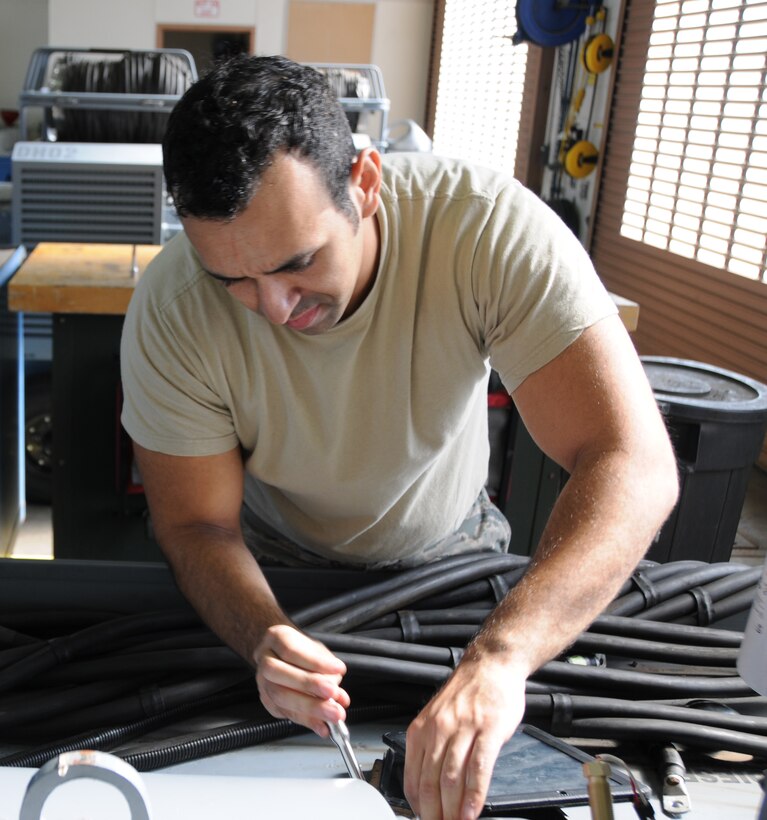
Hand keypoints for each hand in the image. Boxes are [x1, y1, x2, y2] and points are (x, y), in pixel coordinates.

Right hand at [254, 624, 350, 735]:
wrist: (280, 655)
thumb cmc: (301, 650)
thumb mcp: (317, 650)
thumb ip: (326, 669)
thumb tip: (337, 694)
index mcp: (276, 638)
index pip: (291, 650)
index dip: (315, 662)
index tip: (339, 670)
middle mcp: (264, 659)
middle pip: (279, 674)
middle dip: (309, 686)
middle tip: (333, 694)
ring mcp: (262, 682)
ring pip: (280, 697)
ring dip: (310, 708)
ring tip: (333, 714)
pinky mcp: (268, 702)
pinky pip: (285, 714)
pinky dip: (307, 721)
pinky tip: (323, 726)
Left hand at [403, 656, 525, 819]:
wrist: (490, 665)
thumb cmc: (466, 692)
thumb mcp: (437, 716)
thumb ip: (431, 747)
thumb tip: (427, 785)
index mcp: (422, 728)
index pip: (413, 777)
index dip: (416, 806)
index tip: (422, 819)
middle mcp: (439, 728)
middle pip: (431, 783)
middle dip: (434, 814)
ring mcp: (463, 728)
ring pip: (452, 779)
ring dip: (453, 810)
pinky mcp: (487, 729)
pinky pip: (478, 768)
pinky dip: (474, 795)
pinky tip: (473, 810)